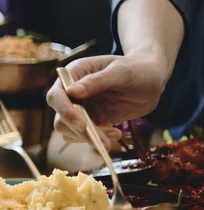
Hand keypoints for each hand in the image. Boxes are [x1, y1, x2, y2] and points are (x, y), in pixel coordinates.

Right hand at [46, 54, 167, 150]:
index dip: (65, 112)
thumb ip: (96, 81)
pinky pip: (83, 136)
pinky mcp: (89, 120)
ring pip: (69, 131)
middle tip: (103, 139)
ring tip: (114, 133)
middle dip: (80, 131)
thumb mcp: (120, 72)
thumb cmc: (137, 69)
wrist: (152, 80)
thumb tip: (71, 92)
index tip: (82, 125)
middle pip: (60, 118)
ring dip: (89, 138)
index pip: (56, 96)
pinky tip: (115, 132)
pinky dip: (97, 140)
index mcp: (74, 74)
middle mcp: (71, 92)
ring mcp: (79, 108)